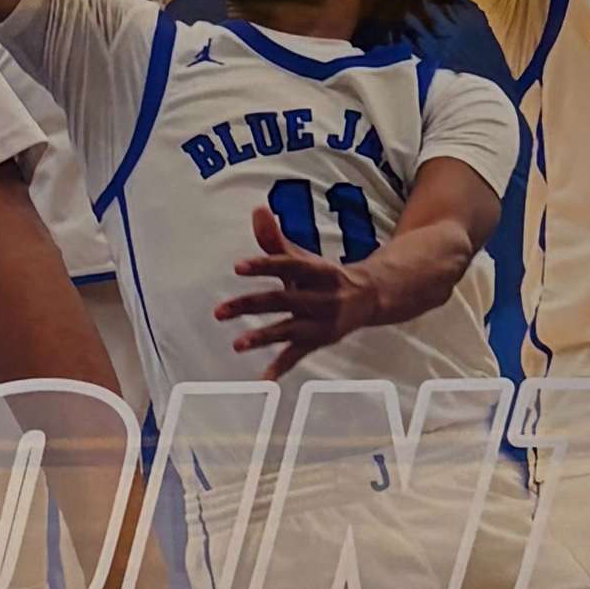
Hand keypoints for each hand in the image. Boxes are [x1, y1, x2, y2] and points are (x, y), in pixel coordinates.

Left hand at [214, 227, 408, 379]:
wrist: (369, 297)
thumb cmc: (325, 276)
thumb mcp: (303, 258)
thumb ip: (275, 240)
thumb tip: (256, 210)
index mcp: (318, 271)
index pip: (288, 265)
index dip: (264, 265)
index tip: (237, 267)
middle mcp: (322, 297)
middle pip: (283, 300)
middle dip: (250, 305)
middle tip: (219, 311)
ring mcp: (321, 322)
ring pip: (289, 329)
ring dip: (263, 337)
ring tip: (237, 344)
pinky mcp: (320, 341)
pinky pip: (298, 355)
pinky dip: (280, 367)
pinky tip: (262, 378)